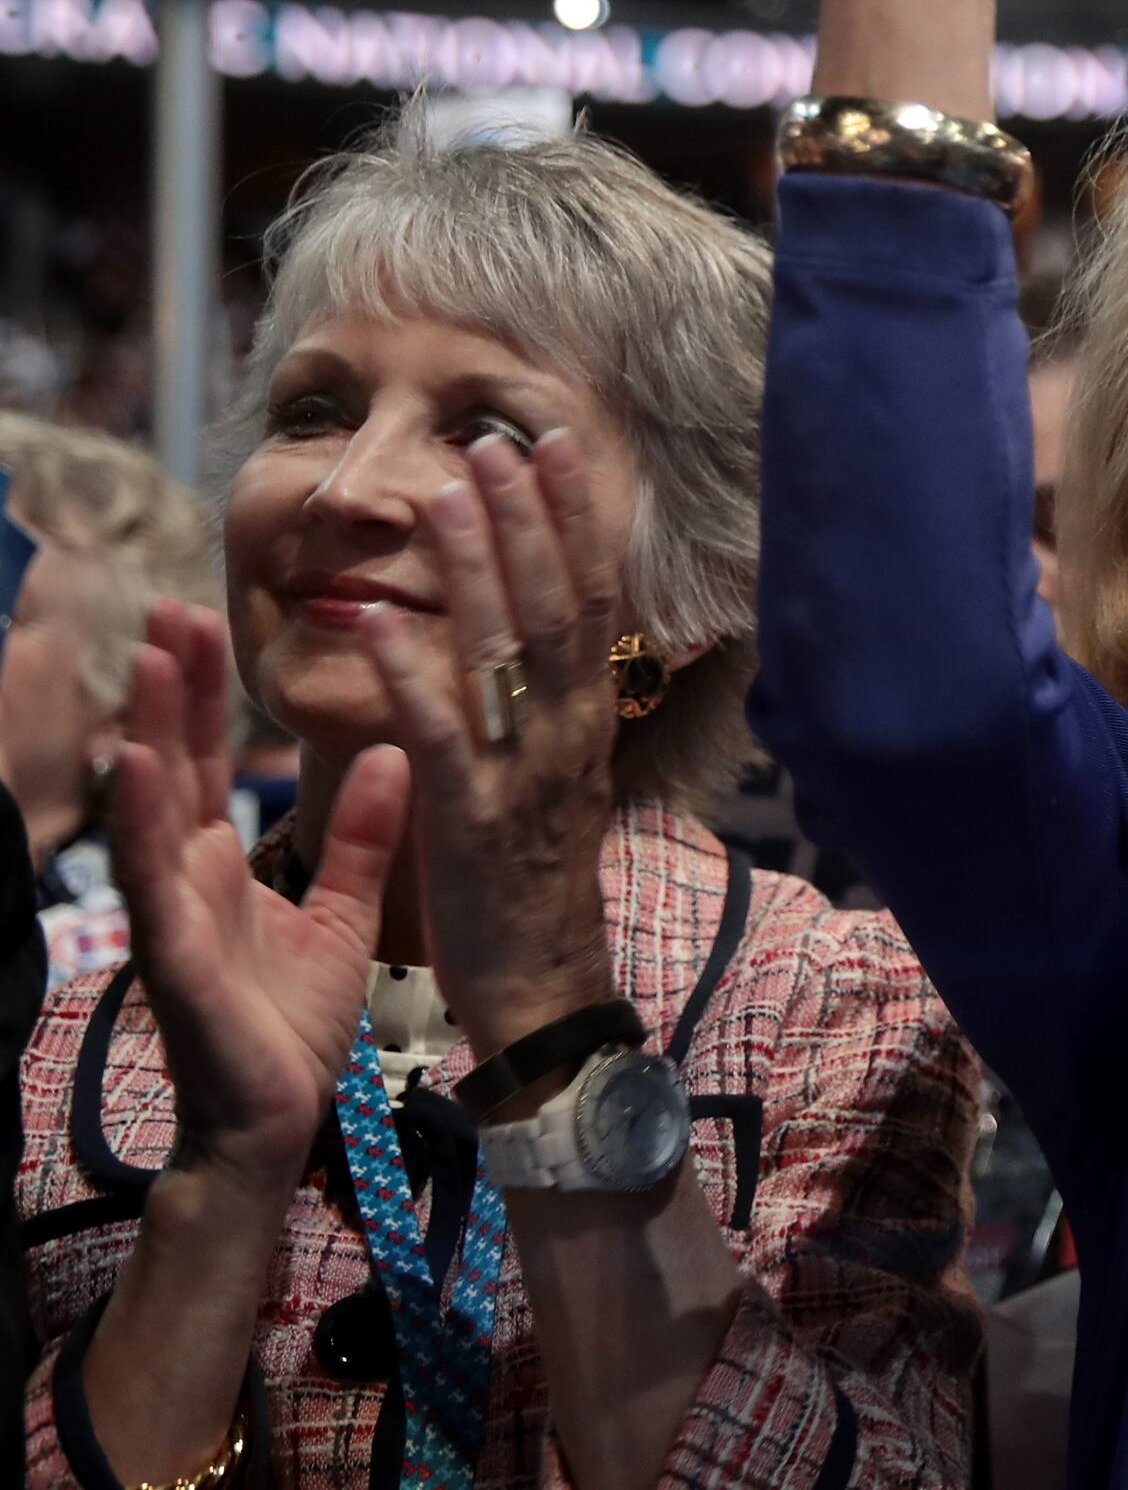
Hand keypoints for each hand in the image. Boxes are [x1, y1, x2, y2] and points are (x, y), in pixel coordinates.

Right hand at [105, 603, 407, 1199]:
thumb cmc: (291, 1021)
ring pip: (154, 805)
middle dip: (168, 687)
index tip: (206, 615)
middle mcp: (186, 874)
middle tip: (169, 605)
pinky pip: (157, 878)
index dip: (203, 691)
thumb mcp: (341, 911)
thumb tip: (389, 753)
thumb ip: (358, 835)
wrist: (279, 1117)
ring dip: (148, 729)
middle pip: (173, 763)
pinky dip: (147, 820)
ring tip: (149, 656)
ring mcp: (172, 910)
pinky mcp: (174, 953)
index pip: (209, 758)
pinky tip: (143, 765)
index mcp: (221, 862)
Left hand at [360, 432, 627, 1064]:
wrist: (542, 981)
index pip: (590, 597)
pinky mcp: (471, 816)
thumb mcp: (557, 776)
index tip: (555, 443)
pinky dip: (411, 674)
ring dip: (477, 568)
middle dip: (529, 518)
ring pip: (506, 652)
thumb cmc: (535, 878)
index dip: (573, 517)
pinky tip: (377, 622)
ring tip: (447, 495)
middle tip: (499, 440)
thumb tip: (534, 629)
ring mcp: (524, 772)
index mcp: (586, 719)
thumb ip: (545, 702)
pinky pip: (441, 733)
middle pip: (556, 604)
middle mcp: (568, 732)